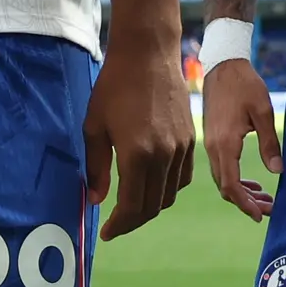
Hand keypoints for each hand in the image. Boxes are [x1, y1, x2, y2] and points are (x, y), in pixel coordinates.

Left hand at [82, 31, 195, 239]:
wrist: (149, 54)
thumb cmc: (114, 86)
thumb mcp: (94, 127)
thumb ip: (96, 167)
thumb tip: (96, 199)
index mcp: (138, 155)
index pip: (132, 206)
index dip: (119, 225)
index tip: (106, 231)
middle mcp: (164, 156)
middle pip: (153, 206)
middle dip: (133, 221)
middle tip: (116, 224)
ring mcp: (182, 148)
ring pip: (170, 194)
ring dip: (151, 206)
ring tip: (132, 206)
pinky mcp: (191, 139)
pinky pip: (182, 177)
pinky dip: (168, 189)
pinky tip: (152, 184)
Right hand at [202, 57, 278, 221]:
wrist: (223, 65)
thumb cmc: (244, 85)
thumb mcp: (263, 112)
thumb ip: (270, 143)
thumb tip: (278, 171)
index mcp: (224, 144)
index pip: (231, 185)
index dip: (245, 203)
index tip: (260, 215)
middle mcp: (213, 148)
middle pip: (225, 187)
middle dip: (246, 202)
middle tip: (270, 209)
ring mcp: (210, 145)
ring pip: (223, 179)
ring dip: (242, 192)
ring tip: (265, 199)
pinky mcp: (212, 140)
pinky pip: (222, 168)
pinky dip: (236, 179)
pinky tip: (253, 182)